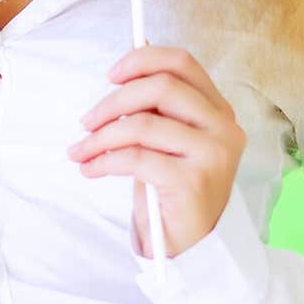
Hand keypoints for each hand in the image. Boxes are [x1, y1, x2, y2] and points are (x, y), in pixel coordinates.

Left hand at [66, 44, 245, 258]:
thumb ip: (156, 106)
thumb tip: (128, 61)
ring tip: (80, 151)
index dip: (142, 60)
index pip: (182, 63)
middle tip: (86, 121)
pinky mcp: (193, 182)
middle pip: (160, 88)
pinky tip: (91, 169)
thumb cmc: (173, 186)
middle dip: (113, 101)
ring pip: (142, 124)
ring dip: (100, 137)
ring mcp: (212, 154)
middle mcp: (223, 127)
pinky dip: (105, 161)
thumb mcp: (167, 139)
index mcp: (218, 109)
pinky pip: (136, 158)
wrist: (190, 244)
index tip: (111, 75)